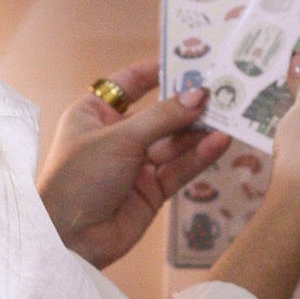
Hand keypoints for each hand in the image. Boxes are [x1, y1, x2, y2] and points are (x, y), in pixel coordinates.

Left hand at [36, 57, 230, 268]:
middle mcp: (116, 135)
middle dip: (187, 102)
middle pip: (158, 113)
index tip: (190, 59)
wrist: (68, 239)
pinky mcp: (151, 191)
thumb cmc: (79, 177)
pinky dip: (199, 156)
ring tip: (230, 113)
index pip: (130, 83)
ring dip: (198, 129)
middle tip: (222, 87)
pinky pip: (179, 168)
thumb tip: (199, 94)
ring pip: (173, 142)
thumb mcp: (119, 139)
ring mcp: (135, 164)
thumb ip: (162, 118)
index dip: (158, 70)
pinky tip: (220, 141)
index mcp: (95, 113)